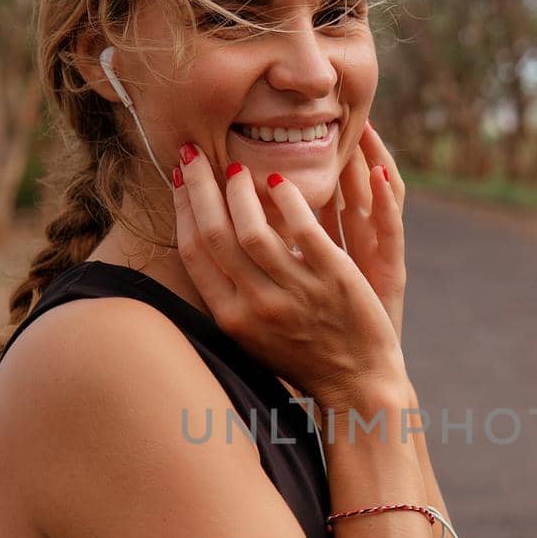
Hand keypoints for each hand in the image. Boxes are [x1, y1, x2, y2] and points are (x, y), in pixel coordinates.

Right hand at [172, 145, 405, 412]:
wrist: (357, 383)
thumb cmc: (302, 354)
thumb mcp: (252, 334)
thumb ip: (228, 292)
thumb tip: (200, 238)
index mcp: (231, 318)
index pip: (193, 252)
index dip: (182, 208)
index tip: (179, 176)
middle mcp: (258, 307)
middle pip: (215, 234)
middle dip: (199, 186)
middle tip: (194, 154)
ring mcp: (296, 292)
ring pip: (253, 229)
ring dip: (239, 190)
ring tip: (238, 168)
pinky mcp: (334, 277)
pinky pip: (302, 228)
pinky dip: (286, 197)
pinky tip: (278, 178)